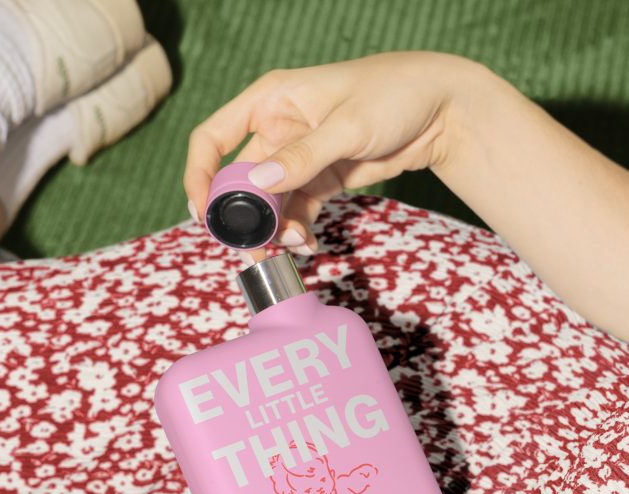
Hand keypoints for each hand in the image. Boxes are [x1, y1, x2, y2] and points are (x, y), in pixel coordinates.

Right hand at [184, 51, 475, 254]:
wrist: (442, 109)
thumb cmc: (394, 94)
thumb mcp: (347, 125)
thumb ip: (302, 157)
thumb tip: (258, 187)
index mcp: (269, 100)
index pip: (213, 139)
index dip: (200, 176)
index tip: (205, 214)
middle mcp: (275, 129)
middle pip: (238, 182)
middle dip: (243, 219)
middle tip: (253, 250)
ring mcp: (297, 159)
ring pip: (267, 204)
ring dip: (273, 231)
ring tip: (294, 246)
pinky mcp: (319, 181)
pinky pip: (295, 213)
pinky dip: (296, 231)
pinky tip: (307, 243)